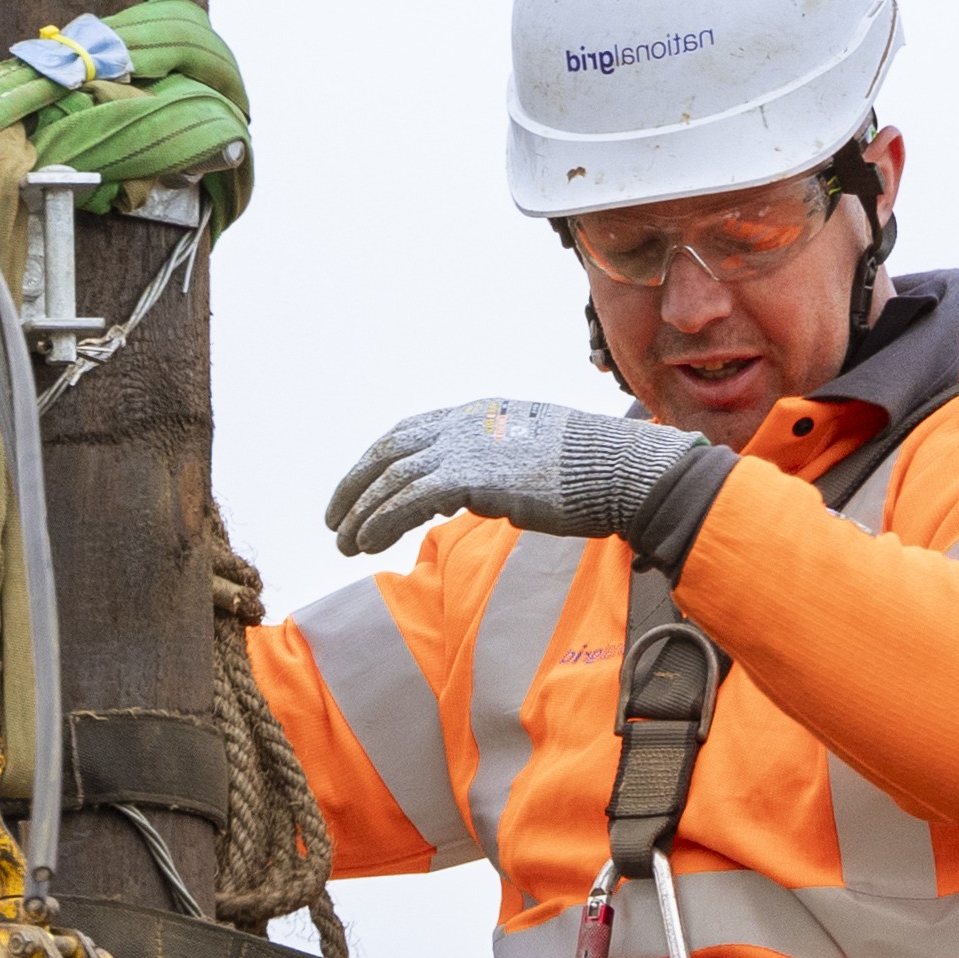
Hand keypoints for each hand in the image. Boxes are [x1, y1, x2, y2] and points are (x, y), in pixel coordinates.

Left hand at [328, 396, 730, 566]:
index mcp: (481, 414)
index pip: (411, 432)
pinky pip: (409, 501)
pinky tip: (367, 543)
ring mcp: (469, 447)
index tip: (359, 489)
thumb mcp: (533, 457)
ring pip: (393, 478)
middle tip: (336, 520)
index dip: (378, 461)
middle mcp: (468, 424)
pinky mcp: (474, 477)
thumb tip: (475, 492)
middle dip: (356, 486)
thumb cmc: (591, 473)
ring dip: (362, 513)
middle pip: (390, 451)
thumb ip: (496, 467)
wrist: (622, 471)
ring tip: (346, 543)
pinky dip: (381, 522)